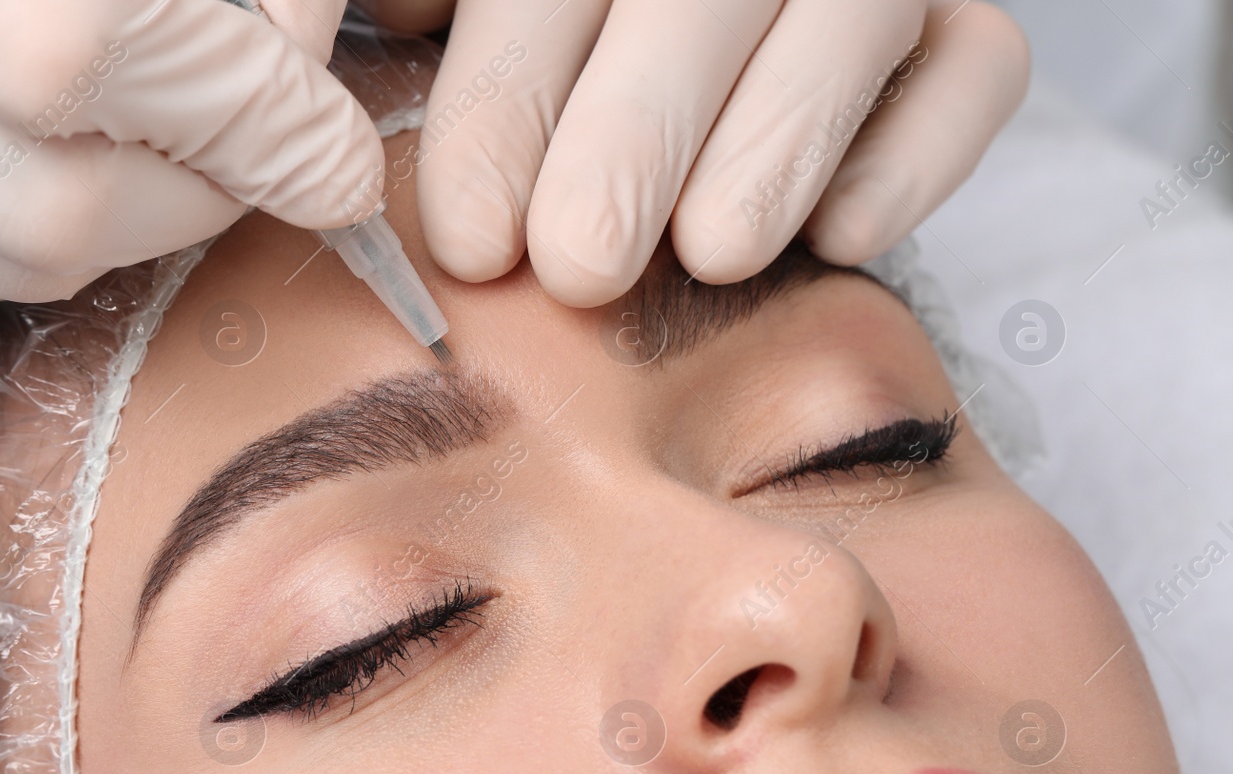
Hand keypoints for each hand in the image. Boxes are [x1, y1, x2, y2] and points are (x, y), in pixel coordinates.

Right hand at [0, 0, 378, 313]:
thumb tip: (293, 31)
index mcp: (50, 44)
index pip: (269, 123)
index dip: (316, 113)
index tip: (325, 116)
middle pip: (169, 215)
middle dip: (206, 151)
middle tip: (191, 69)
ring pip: (41, 253)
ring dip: (75, 174)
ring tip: (27, 67)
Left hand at [368, 0, 1029, 306]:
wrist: (754, 21)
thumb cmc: (530, 58)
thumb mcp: (440, 14)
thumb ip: (358, 13)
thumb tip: (280, 74)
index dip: (508, 97)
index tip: (473, 238)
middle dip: (637, 126)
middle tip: (582, 263)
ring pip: (854, 7)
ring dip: (778, 135)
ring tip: (711, 252)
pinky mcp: (967, 21)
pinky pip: (978, 68)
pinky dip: (916, 152)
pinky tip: (835, 238)